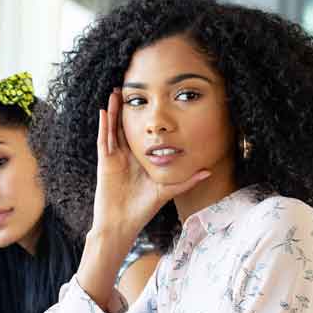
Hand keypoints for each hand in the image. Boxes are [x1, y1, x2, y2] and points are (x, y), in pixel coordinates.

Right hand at [89, 88, 212, 243]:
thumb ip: (187, 180)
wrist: (122, 224)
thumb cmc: (142, 210)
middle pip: (123, 127)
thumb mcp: (168, 190)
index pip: (138, 134)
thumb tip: (208, 171)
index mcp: (138, 160)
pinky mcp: (105, 163)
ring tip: (114, 92)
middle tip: (127, 88)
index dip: (141, 118)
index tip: (147, 101)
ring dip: (112, 111)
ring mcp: (113, 158)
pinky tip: (103, 111)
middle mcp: (125, 156)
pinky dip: (103, 126)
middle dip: (124, 108)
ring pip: (112, 129)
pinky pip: (104, 140)